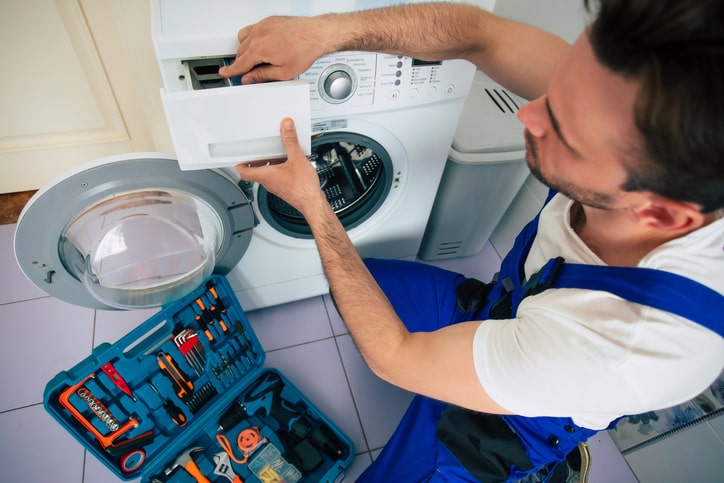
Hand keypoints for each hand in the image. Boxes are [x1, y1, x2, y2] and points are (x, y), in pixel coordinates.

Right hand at [219, 16, 333, 83]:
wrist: (316, 35)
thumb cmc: (304, 50)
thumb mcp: (283, 72)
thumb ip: (262, 76)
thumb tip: (250, 79)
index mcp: (259, 49)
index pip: (239, 63)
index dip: (231, 71)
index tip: (225, 73)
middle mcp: (258, 35)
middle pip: (240, 52)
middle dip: (242, 63)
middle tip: (247, 72)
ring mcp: (262, 26)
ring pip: (243, 39)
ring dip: (244, 50)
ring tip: (254, 60)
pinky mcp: (268, 21)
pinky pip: (251, 29)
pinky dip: (250, 38)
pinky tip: (258, 45)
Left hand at [235, 118, 323, 215]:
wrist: (313, 203)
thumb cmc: (303, 188)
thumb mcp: (297, 159)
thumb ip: (291, 141)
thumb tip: (286, 126)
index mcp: (266, 175)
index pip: (244, 171)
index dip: (240, 162)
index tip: (240, 154)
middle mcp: (268, 182)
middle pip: (254, 170)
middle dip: (256, 158)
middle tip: (259, 149)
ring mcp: (276, 186)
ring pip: (266, 173)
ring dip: (268, 162)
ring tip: (275, 152)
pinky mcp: (284, 187)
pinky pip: (275, 176)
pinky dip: (277, 168)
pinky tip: (288, 162)